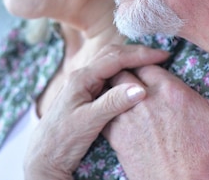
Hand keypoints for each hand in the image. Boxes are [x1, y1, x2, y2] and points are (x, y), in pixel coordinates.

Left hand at [23, 44, 169, 179]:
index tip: (163, 55)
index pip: (115, 58)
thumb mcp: (89, 121)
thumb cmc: (62, 138)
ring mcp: (83, 85)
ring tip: (153, 64)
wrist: (44, 154)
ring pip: (111, 65)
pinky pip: (109, 77)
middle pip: (112, 55)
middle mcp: (81, 76)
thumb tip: (140, 89)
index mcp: (81, 77)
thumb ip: (113, 103)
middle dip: (137, 53)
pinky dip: (125, 74)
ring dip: (131, 62)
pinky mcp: (86, 96)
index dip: (140, 55)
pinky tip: (136, 80)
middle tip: (161, 56)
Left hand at [104, 66, 208, 179]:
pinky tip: (108, 109)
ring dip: (111, 88)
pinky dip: (104, 107)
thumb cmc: (204, 156)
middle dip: (124, 71)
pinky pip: (103, 111)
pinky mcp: (114, 133)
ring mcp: (125, 115)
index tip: (146, 68)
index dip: (144, 63)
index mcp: (167, 89)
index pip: (146, 63)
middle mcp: (142, 97)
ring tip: (115, 90)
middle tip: (127, 75)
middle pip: (123, 71)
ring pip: (109, 90)